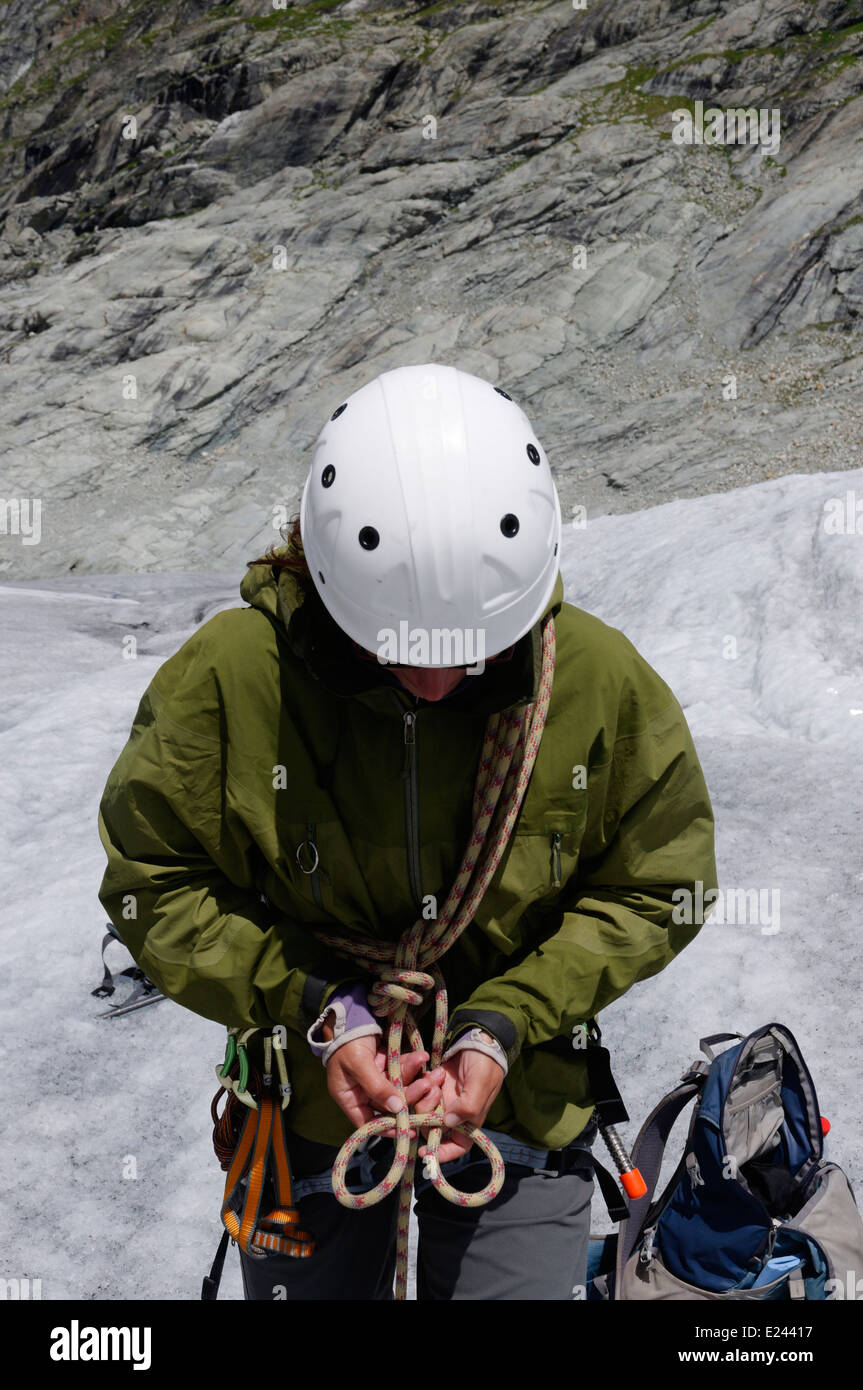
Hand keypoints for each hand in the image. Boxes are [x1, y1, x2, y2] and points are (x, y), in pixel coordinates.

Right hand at [324, 1030, 444, 1137]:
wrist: (348, 1016)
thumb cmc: (347, 1042)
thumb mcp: (359, 1064)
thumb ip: (377, 1086)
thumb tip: (397, 1108)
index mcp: (350, 1098)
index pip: (369, 1123)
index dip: (388, 1128)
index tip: (409, 1129)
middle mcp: (363, 1092)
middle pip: (390, 1104)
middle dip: (410, 1095)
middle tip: (427, 1086)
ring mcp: (376, 1079)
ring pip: (400, 1086)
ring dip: (416, 1078)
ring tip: (429, 1069)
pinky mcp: (386, 1066)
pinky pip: (402, 1070)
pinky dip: (412, 1064)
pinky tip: (423, 1057)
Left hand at [418, 1049, 504, 1164]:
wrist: (479, 1038)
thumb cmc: (486, 1064)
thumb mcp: (480, 1084)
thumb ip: (468, 1105)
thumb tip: (449, 1123)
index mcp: (468, 1120)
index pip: (456, 1147)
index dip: (441, 1154)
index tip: (425, 1152)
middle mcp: (452, 1114)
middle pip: (430, 1127)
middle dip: (427, 1112)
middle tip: (434, 1090)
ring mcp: (440, 1099)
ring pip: (420, 1108)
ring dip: (423, 1093)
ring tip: (435, 1078)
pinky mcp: (431, 1084)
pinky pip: (416, 1089)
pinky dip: (420, 1080)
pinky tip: (432, 1070)